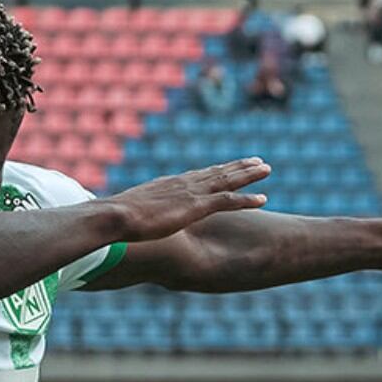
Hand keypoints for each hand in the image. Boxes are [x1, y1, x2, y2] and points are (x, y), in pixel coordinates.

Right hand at [107, 158, 272, 240]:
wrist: (114, 216)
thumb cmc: (118, 219)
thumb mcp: (134, 213)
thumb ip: (143, 213)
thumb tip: (138, 221)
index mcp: (170, 185)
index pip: (200, 175)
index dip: (219, 170)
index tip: (231, 165)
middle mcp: (183, 184)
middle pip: (218, 172)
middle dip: (239, 166)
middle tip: (258, 161)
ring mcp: (191, 194)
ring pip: (228, 180)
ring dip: (249, 175)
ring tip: (267, 170)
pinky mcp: (196, 207)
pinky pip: (229, 201)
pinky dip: (247, 199)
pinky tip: (263, 199)